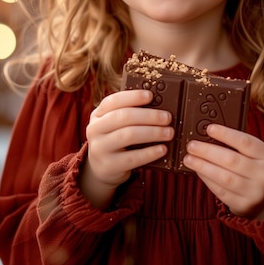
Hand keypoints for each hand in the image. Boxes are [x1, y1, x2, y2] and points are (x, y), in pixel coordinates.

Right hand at [80, 89, 173, 208]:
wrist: (101, 168)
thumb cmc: (115, 140)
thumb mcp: (115, 125)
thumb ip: (129, 114)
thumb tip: (159, 106)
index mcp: (98, 114)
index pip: (113, 101)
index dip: (133, 97)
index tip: (150, 95)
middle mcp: (95, 129)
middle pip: (123, 117)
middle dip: (149, 116)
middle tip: (167, 118)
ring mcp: (99, 148)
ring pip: (128, 135)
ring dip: (152, 133)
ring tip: (169, 133)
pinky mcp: (108, 166)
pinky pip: (132, 158)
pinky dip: (150, 153)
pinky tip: (162, 149)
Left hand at [183, 124, 263, 218]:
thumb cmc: (253, 168)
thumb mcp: (254, 154)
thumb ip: (236, 145)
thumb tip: (207, 134)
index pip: (245, 142)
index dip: (226, 134)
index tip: (209, 128)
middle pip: (231, 160)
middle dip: (207, 151)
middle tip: (191, 145)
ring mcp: (255, 192)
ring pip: (224, 177)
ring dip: (203, 166)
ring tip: (189, 159)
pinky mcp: (243, 205)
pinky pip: (221, 191)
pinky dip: (207, 179)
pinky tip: (198, 171)